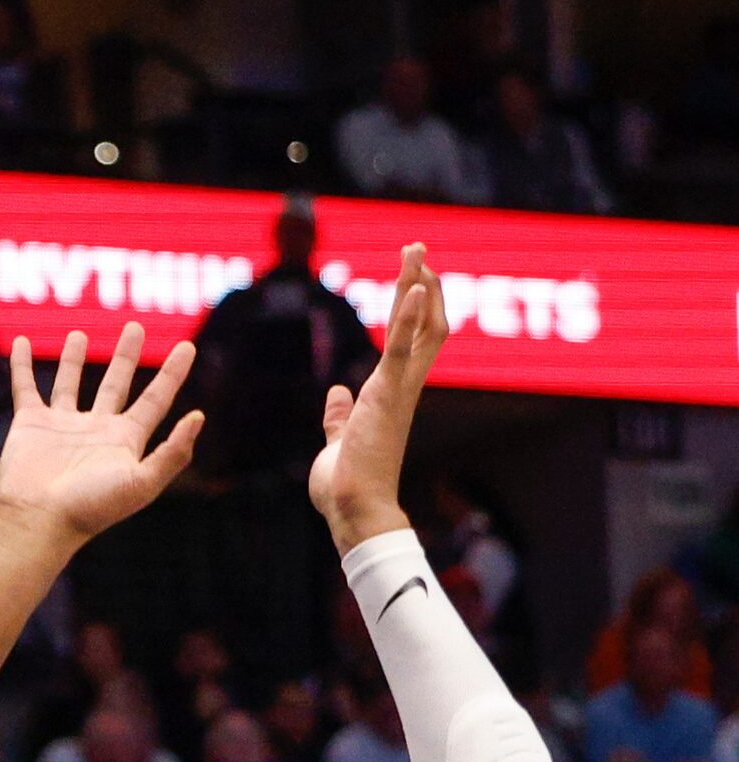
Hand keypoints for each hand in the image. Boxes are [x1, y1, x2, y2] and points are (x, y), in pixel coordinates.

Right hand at [0, 323, 201, 550]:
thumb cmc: (91, 508)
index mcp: (124, 440)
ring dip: (74, 359)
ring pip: (69, 383)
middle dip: (126, 355)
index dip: (173, 373)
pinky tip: (21, 342)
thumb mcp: (142, 483)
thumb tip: (199, 416)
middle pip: (116, 383)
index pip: (155, 399)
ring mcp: (61, 425)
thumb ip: (173, 453)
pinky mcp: (30, 424)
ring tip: (79, 334)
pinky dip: (21, 365)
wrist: (39, 521)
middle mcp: (95, 429)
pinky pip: (25, 387)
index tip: (187, 346)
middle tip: (135, 326)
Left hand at [310, 243, 448, 553]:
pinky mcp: (386, 396)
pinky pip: (400, 349)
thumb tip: (337, 394)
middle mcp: (402, 387)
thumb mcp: (339, 440)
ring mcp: (397, 390)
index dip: (414, 308)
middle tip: (418, 249)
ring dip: (418, 287)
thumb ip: (340, 416)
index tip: (413, 277)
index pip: (411, 342)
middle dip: (422, 285)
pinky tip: (414, 287)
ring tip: (417, 252)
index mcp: (390, 395)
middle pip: (424, 325)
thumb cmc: (347, 485)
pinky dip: (408, 317)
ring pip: (419, 328)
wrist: (353, 511)